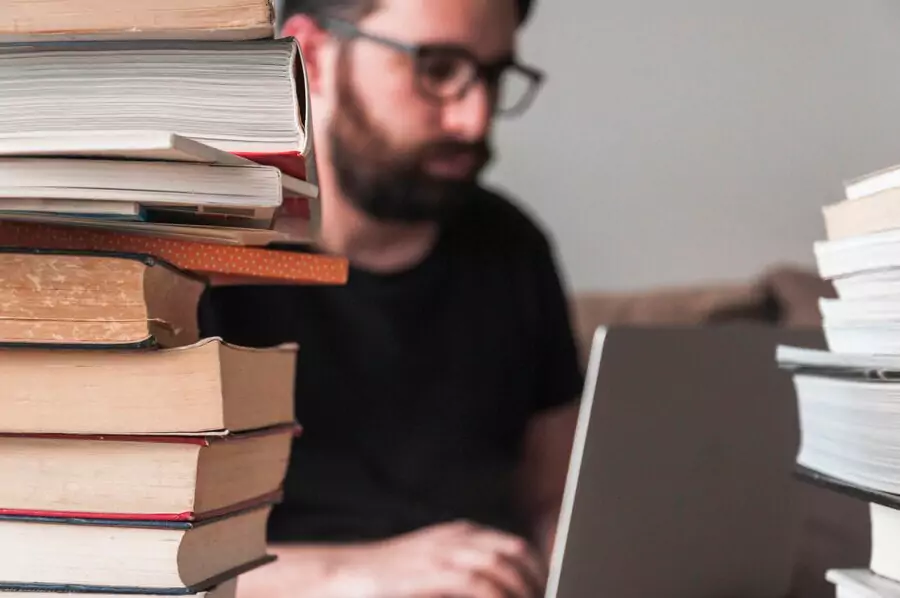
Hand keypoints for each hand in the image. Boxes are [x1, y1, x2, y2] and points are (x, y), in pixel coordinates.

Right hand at [235, 520, 545, 597]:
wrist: (340, 575)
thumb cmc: (387, 579)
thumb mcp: (430, 565)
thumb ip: (463, 573)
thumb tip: (497, 590)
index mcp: (457, 535)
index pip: (512, 545)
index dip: (536, 568)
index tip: (546, 587)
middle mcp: (453, 540)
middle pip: (512, 552)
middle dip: (534, 580)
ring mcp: (439, 555)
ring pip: (497, 566)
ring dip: (518, 590)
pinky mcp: (426, 574)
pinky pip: (472, 584)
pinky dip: (493, 597)